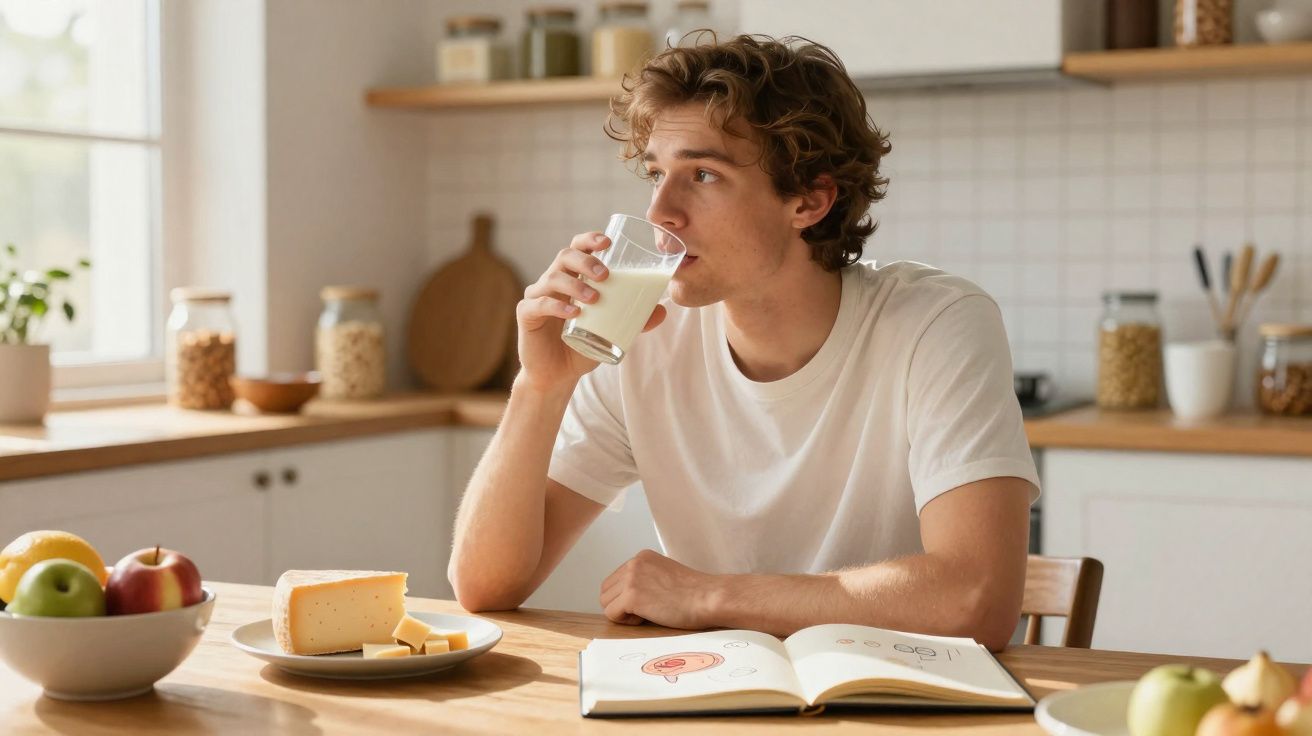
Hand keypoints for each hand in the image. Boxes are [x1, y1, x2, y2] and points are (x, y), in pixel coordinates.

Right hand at [515, 233, 667, 393]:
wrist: (558, 375)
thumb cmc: (583, 347)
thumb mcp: (612, 331)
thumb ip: (635, 321)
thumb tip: (663, 311)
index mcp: (572, 277)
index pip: (577, 248)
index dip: (589, 240)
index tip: (607, 242)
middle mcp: (552, 281)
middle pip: (565, 256)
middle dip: (586, 260)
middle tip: (606, 275)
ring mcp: (537, 296)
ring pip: (552, 278)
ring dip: (575, 284)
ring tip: (594, 298)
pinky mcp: (526, 315)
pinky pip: (539, 304)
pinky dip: (556, 306)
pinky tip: (573, 313)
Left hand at [599, 549, 718, 629]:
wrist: (709, 598)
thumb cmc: (695, 594)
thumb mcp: (665, 576)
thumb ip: (646, 579)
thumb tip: (625, 597)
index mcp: (642, 557)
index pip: (615, 580)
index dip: (627, 597)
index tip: (648, 602)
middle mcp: (634, 563)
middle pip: (606, 590)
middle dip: (620, 605)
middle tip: (645, 611)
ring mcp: (632, 578)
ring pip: (605, 602)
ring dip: (622, 613)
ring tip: (647, 614)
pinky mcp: (632, 595)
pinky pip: (611, 614)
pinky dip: (626, 621)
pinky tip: (647, 617)